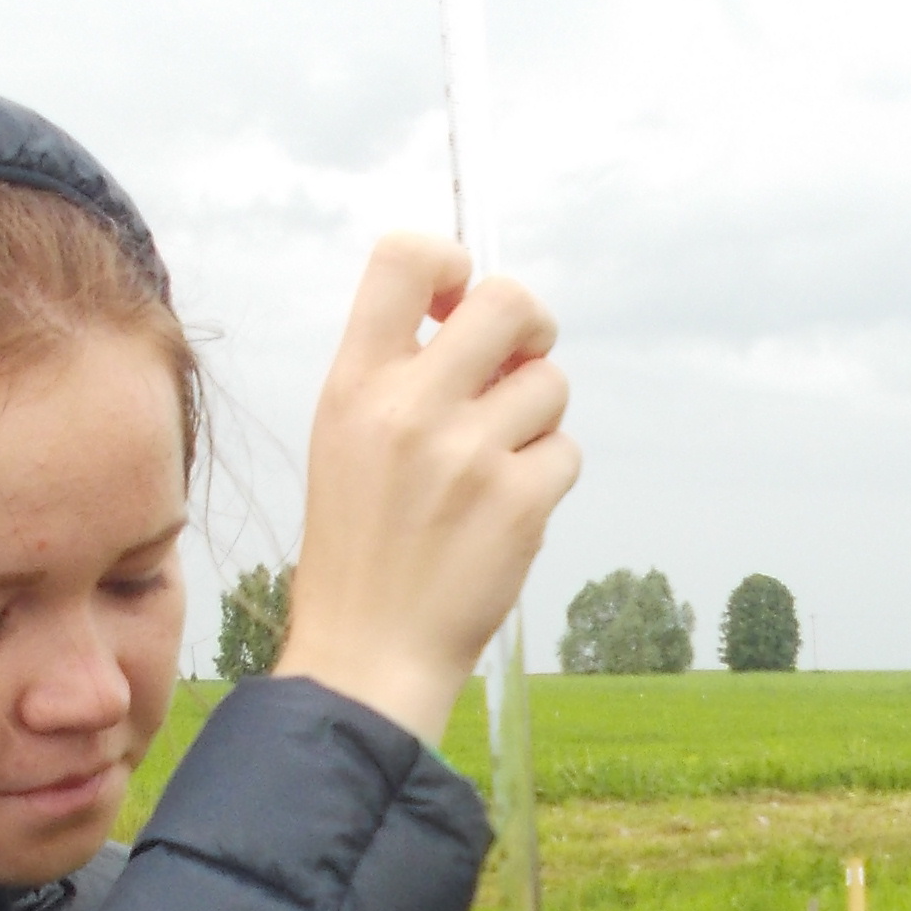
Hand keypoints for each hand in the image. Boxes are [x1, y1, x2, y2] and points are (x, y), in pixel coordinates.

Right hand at [274, 232, 577, 742]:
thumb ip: (397, 372)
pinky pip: (566, 452)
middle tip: (518, 361)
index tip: (456, 300)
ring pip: (549, 384)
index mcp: (354, 383)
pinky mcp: (519, 502)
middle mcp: (410, 407)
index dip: (451, 261)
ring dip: (536, 418)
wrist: (367, 653)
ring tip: (492, 467)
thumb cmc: (360, 545)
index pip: (406, 257)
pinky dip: (546, 478)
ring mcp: (469, 454)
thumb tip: (477, 316)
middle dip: (529, 327)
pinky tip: (504, 514)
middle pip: (509, 301)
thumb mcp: (344, 438)